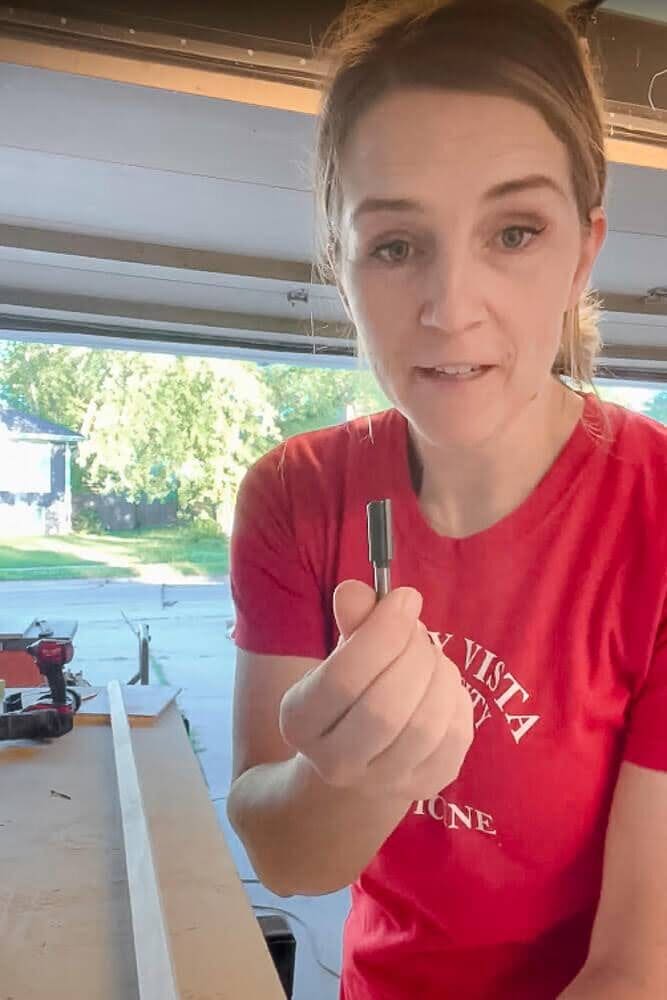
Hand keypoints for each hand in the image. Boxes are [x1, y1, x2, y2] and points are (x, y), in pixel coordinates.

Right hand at [279, 579, 474, 799]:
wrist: (358, 764)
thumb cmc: (348, 694)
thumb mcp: (340, 654)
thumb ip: (351, 621)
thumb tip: (357, 592)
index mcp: (300, 722)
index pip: (342, 680)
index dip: (382, 633)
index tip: (405, 598)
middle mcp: (335, 763)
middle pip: (385, 709)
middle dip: (414, 656)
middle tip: (419, 632)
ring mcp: (384, 782)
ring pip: (425, 725)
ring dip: (440, 675)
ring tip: (432, 656)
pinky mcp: (426, 786)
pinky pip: (455, 736)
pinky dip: (456, 698)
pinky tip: (443, 685)